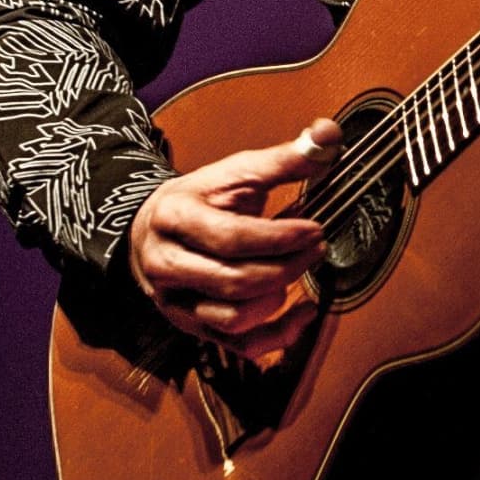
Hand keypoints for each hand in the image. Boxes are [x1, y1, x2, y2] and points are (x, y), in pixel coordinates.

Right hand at [128, 119, 339, 364]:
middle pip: (234, 280)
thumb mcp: (235, 171)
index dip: (279, 238)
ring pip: (233, 317)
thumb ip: (285, 157)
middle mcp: (167, 264)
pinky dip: (278, 335)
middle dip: (286, 266)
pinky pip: (239, 345)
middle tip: (317, 248)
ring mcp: (176, 301)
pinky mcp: (192, 327)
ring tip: (299, 270)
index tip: (314, 228)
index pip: (231, 237)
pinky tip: (302, 311)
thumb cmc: (200, 200)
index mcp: (174, 217)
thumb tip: (329, 134)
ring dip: (278, 298)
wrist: (150, 231)